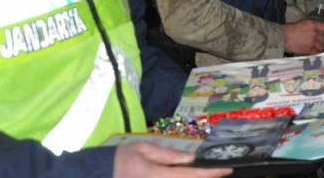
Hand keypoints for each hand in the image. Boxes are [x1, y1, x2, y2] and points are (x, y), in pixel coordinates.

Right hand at [114, 142, 231, 177]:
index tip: (227, 170)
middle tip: (220, 172)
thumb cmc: (120, 159)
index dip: (211, 174)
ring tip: (205, 173)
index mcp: (157, 175)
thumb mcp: (143, 149)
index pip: (190, 175)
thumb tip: (190, 159)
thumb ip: (168, 154)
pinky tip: (187, 175)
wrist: (96, 175)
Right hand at [282, 20, 323, 54]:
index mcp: (312, 25)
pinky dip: (317, 53)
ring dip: (321, 48)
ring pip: (322, 47)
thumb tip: (315, 30)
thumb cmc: (289, 29)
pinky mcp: (308, 50)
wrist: (282, 37)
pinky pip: (317, 52)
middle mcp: (314, 33)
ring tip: (319, 48)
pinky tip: (315, 52)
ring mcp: (312, 42)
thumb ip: (310, 26)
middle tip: (322, 42)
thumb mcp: (301, 23)